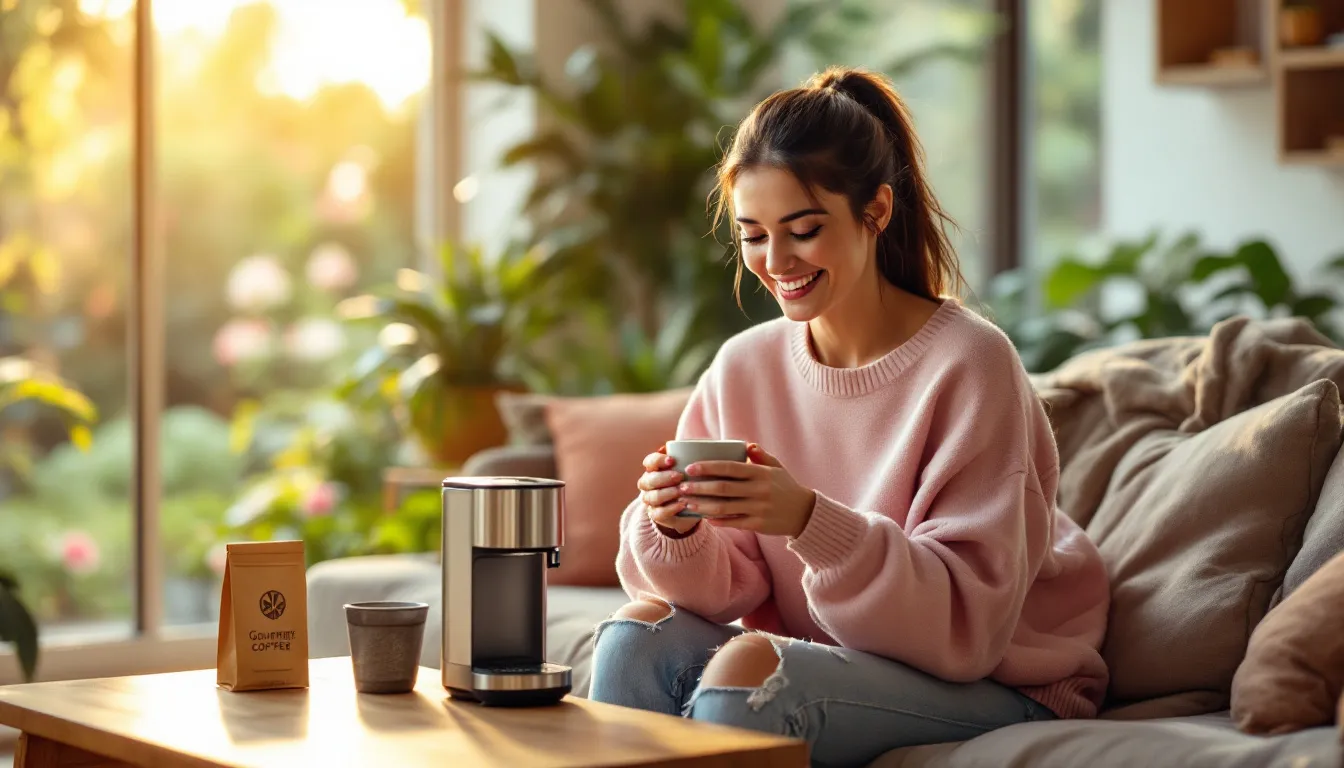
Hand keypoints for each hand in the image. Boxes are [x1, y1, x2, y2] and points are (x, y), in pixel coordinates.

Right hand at [637, 446, 699, 535]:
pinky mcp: (657, 515)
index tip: (672, 460)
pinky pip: (658, 513)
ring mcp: (651, 500)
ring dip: (666, 493)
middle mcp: (648, 484)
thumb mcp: (692, 465)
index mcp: (654, 469)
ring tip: (681, 491)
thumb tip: (693, 443)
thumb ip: (690, 454)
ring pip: (652, 497)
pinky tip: (682, 504)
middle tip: (679, 476)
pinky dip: (670, 509)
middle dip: (663, 477)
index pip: (649, 462)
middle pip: (648, 480)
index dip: (658, 460)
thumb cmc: (691, 479)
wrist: (692, 505)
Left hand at [678, 444, 815, 537]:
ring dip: (703, 505)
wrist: (804, 513)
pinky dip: (717, 520)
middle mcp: (758, 490)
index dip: (708, 468)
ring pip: (724, 507)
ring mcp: (758, 508)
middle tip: (681, 486)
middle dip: (699, 487)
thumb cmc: (786, 487)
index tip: (690, 468)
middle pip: (722, 489)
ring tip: (687, 503)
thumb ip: (761, 456)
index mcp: (760, 473)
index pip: (729, 468)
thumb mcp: (777, 468)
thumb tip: (747, 445)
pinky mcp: (758, 524)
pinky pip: (733, 522)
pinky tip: (704, 517)